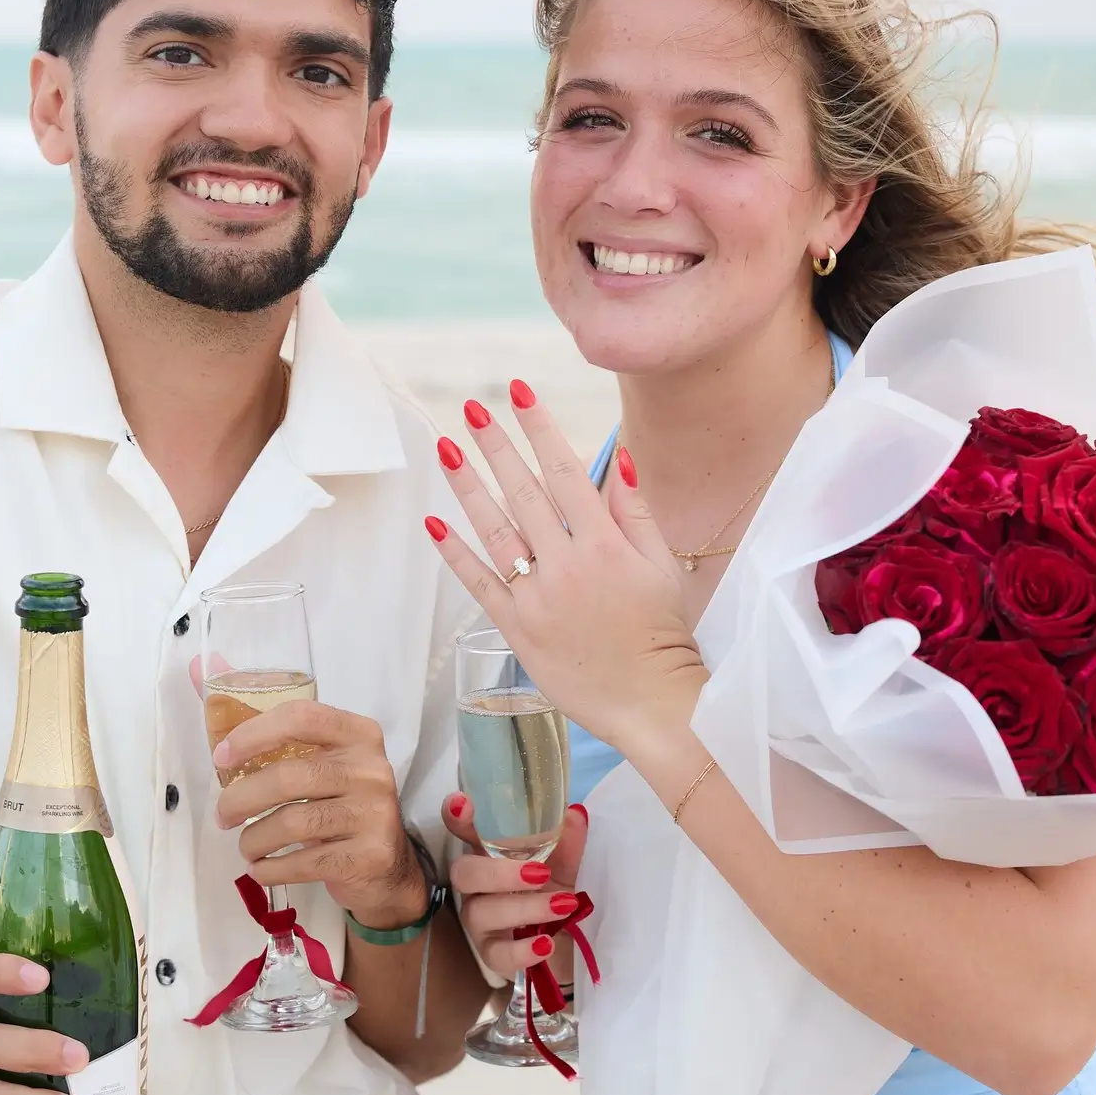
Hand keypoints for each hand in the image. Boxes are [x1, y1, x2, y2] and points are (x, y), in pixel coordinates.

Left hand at [213, 701, 426, 928]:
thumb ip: (285, 747)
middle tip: (223, 816)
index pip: (302, 718)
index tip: (222, 757)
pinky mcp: (368, 856)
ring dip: (255, 839)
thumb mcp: (327, 769)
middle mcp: (371, 770)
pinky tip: (261, 869)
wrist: (388, 869)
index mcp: (359, 736)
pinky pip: (303, 863)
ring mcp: (373, 814)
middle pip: (289, 777)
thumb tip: (214, 724)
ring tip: (247, 847)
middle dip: (242, 798)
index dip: (254, 734)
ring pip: (292, 822)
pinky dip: (271, 869)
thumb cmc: (343, 809)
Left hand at [427, 385, 709, 755]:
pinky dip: (455, 553)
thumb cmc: (661, 632)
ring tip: (446, 449)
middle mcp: (566, 565)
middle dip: (496, 446)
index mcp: (605, 545)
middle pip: (523, 493)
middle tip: (472, 410)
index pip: (566, 472)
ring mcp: (537, 598)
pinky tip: (434, 523)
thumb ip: (635, 511)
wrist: (649, 701)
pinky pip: (479, 584)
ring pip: (495, 531)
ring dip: (467, 487)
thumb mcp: (661, 566)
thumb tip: (618, 458)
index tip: (519, 393)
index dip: (540, 428)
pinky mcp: (517, 629)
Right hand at [442, 794, 588, 976]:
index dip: (457, 817)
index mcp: (490, 856)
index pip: (465, 831)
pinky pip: (496, 954)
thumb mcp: (567, 866)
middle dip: (498, 872)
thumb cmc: (556, 893)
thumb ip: (568, 842)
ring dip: (524, 908)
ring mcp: (480, 922)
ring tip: (563, 905)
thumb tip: (574, 815)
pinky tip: (546, 944)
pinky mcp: (492, 955)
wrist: (570, 945)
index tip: (463, 803)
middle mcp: (477, 887)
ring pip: (481, 913)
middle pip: (463, 873)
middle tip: (540, 873)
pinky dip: (521, 950)